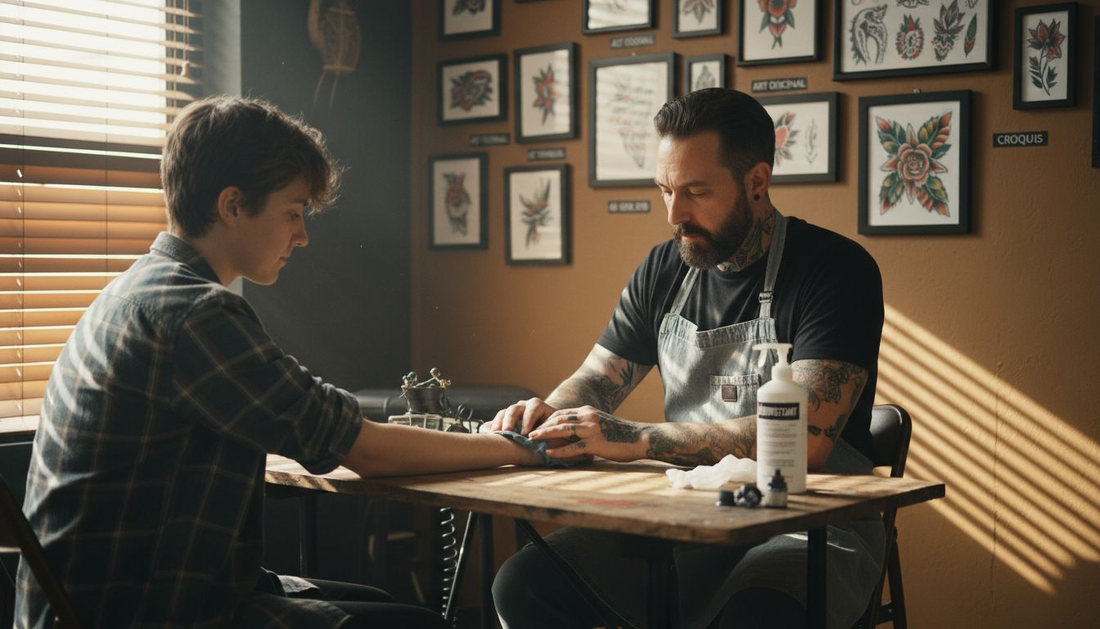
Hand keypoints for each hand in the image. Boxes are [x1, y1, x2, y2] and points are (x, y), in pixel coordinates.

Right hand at [487, 397, 557, 434]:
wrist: (545, 428)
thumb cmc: (552, 430)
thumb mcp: (555, 430)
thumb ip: (552, 433)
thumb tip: (549, 443)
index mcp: (537, 406)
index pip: (532, 410)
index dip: (528, 421)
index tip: (525, 434)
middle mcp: (523, 406)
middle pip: (514, 409)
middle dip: (510, 420)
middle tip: (507, 431)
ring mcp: (512, 412)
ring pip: (503, 413)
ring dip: (498, 423)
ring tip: (495, 434)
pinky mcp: (504, 420)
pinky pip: (496, 421)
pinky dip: (491, 427)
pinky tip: (488, 434)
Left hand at [527, 406, 644, 462]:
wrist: (640, 438)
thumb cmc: (620, 435)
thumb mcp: (600, 424)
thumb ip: (585, 426)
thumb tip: (570, 434)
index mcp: (588, 412)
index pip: (561, 413)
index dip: (546, 420)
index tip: (534, 426)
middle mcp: (588, 417)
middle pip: (558, 419)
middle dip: (541, 425)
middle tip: (526, 432)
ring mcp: (592, 429)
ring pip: (563, 429)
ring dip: (545, 434)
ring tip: (532, 439)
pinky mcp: (596, 443)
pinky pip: (574, 447)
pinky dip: (560, 450)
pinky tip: (550, 453)